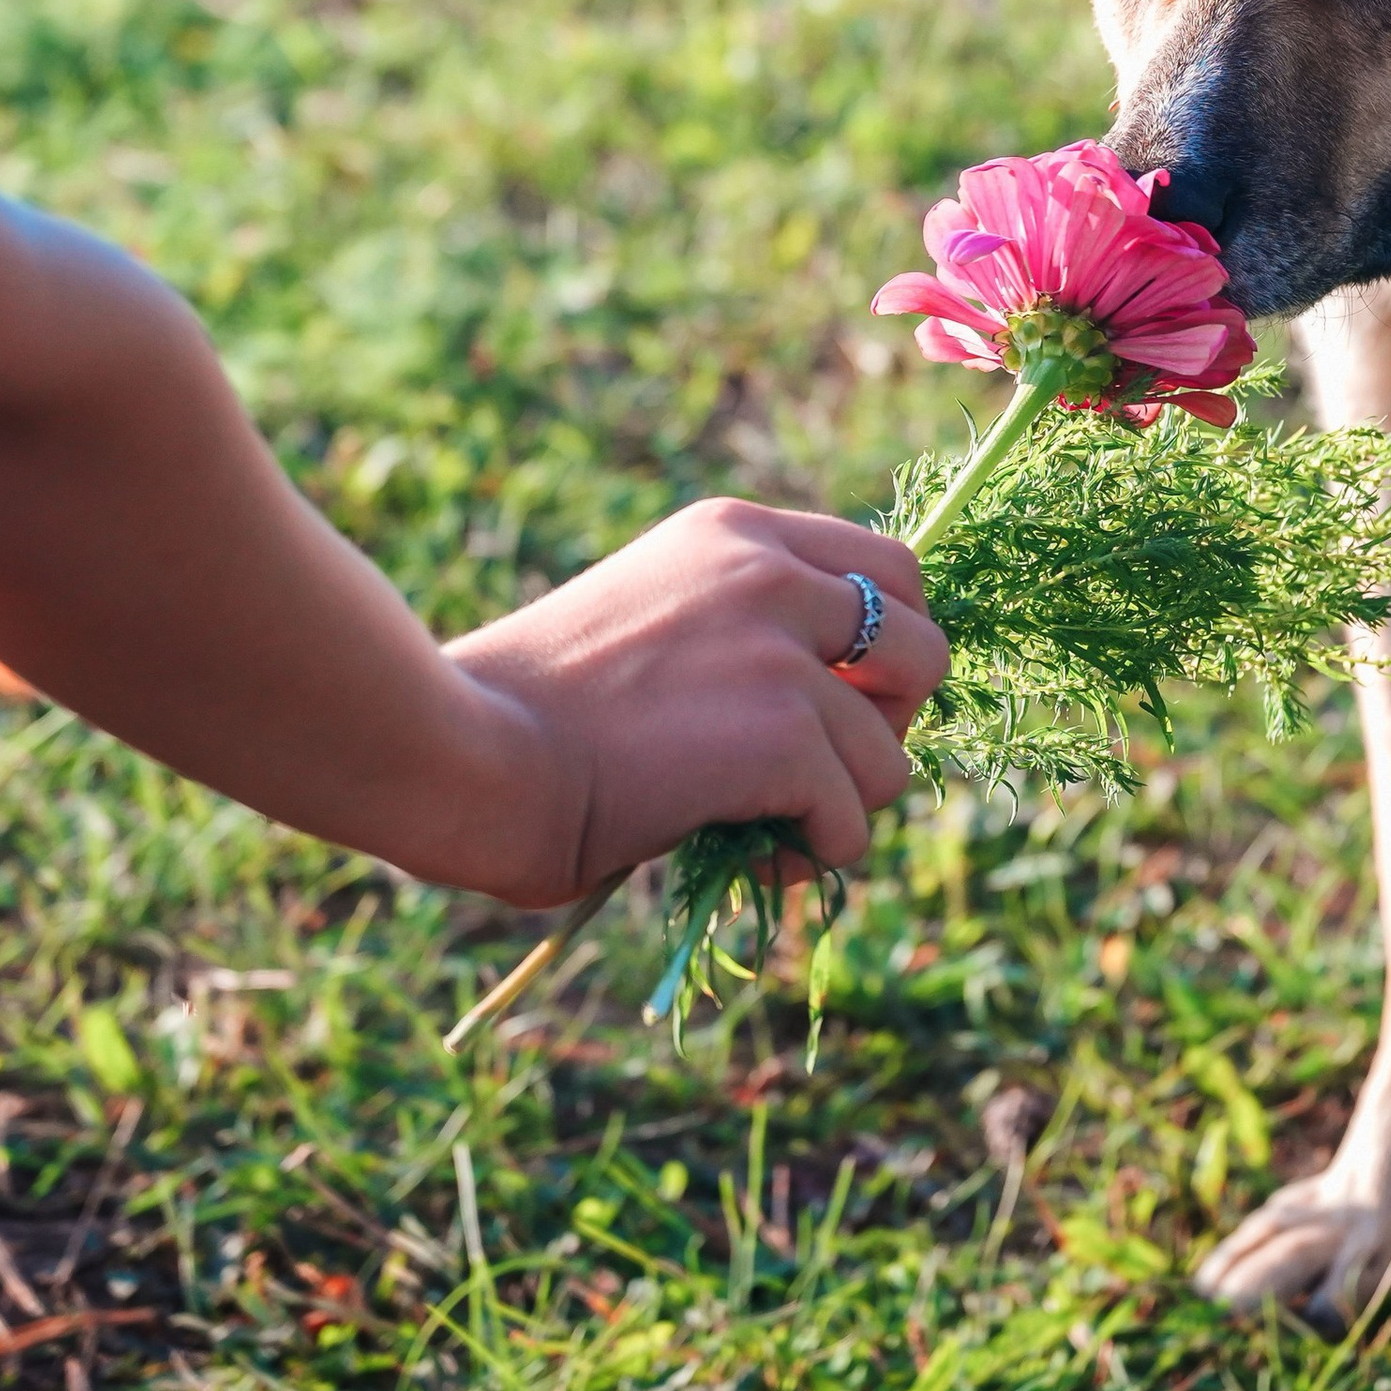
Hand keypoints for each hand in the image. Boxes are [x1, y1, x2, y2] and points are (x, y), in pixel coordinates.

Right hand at [438, 499, 947, 907]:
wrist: (465, 749)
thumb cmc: (530, 706)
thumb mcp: (655, 617)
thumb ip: (743, 629)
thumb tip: (844, 699)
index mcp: (735, 532)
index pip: (891, 567)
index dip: (887, 647)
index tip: (841, 701)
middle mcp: (769, 572)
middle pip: (925, 646)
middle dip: (889, 721)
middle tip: (823, 770)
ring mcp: (780, 652)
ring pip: (891, 753)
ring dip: (841, 807)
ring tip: (767, 832)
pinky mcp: (782, 735)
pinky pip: (852, 820)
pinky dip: (812, 858)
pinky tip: (750, 859)